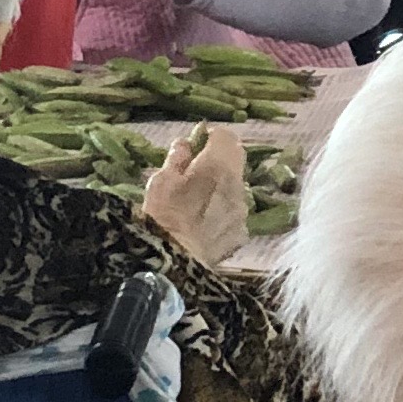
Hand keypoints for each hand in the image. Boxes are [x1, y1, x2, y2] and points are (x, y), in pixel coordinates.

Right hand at [138, 122, 250, 266]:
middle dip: (218, 165)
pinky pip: (233, 217)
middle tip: (195, 176)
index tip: (198, 145)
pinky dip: (222, 216)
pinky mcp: (241, 234)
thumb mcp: (160, 182)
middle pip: (235, 163)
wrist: (174, 265)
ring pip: (235, 191)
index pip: (227, 137)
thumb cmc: (162, 218)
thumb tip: (185, 143)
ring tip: (197, 207)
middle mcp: (238, 184)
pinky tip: (204, 228)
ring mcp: (242, 211)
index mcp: (218, 165)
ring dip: (220, 192)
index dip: (213, 138)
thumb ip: (176, 158)